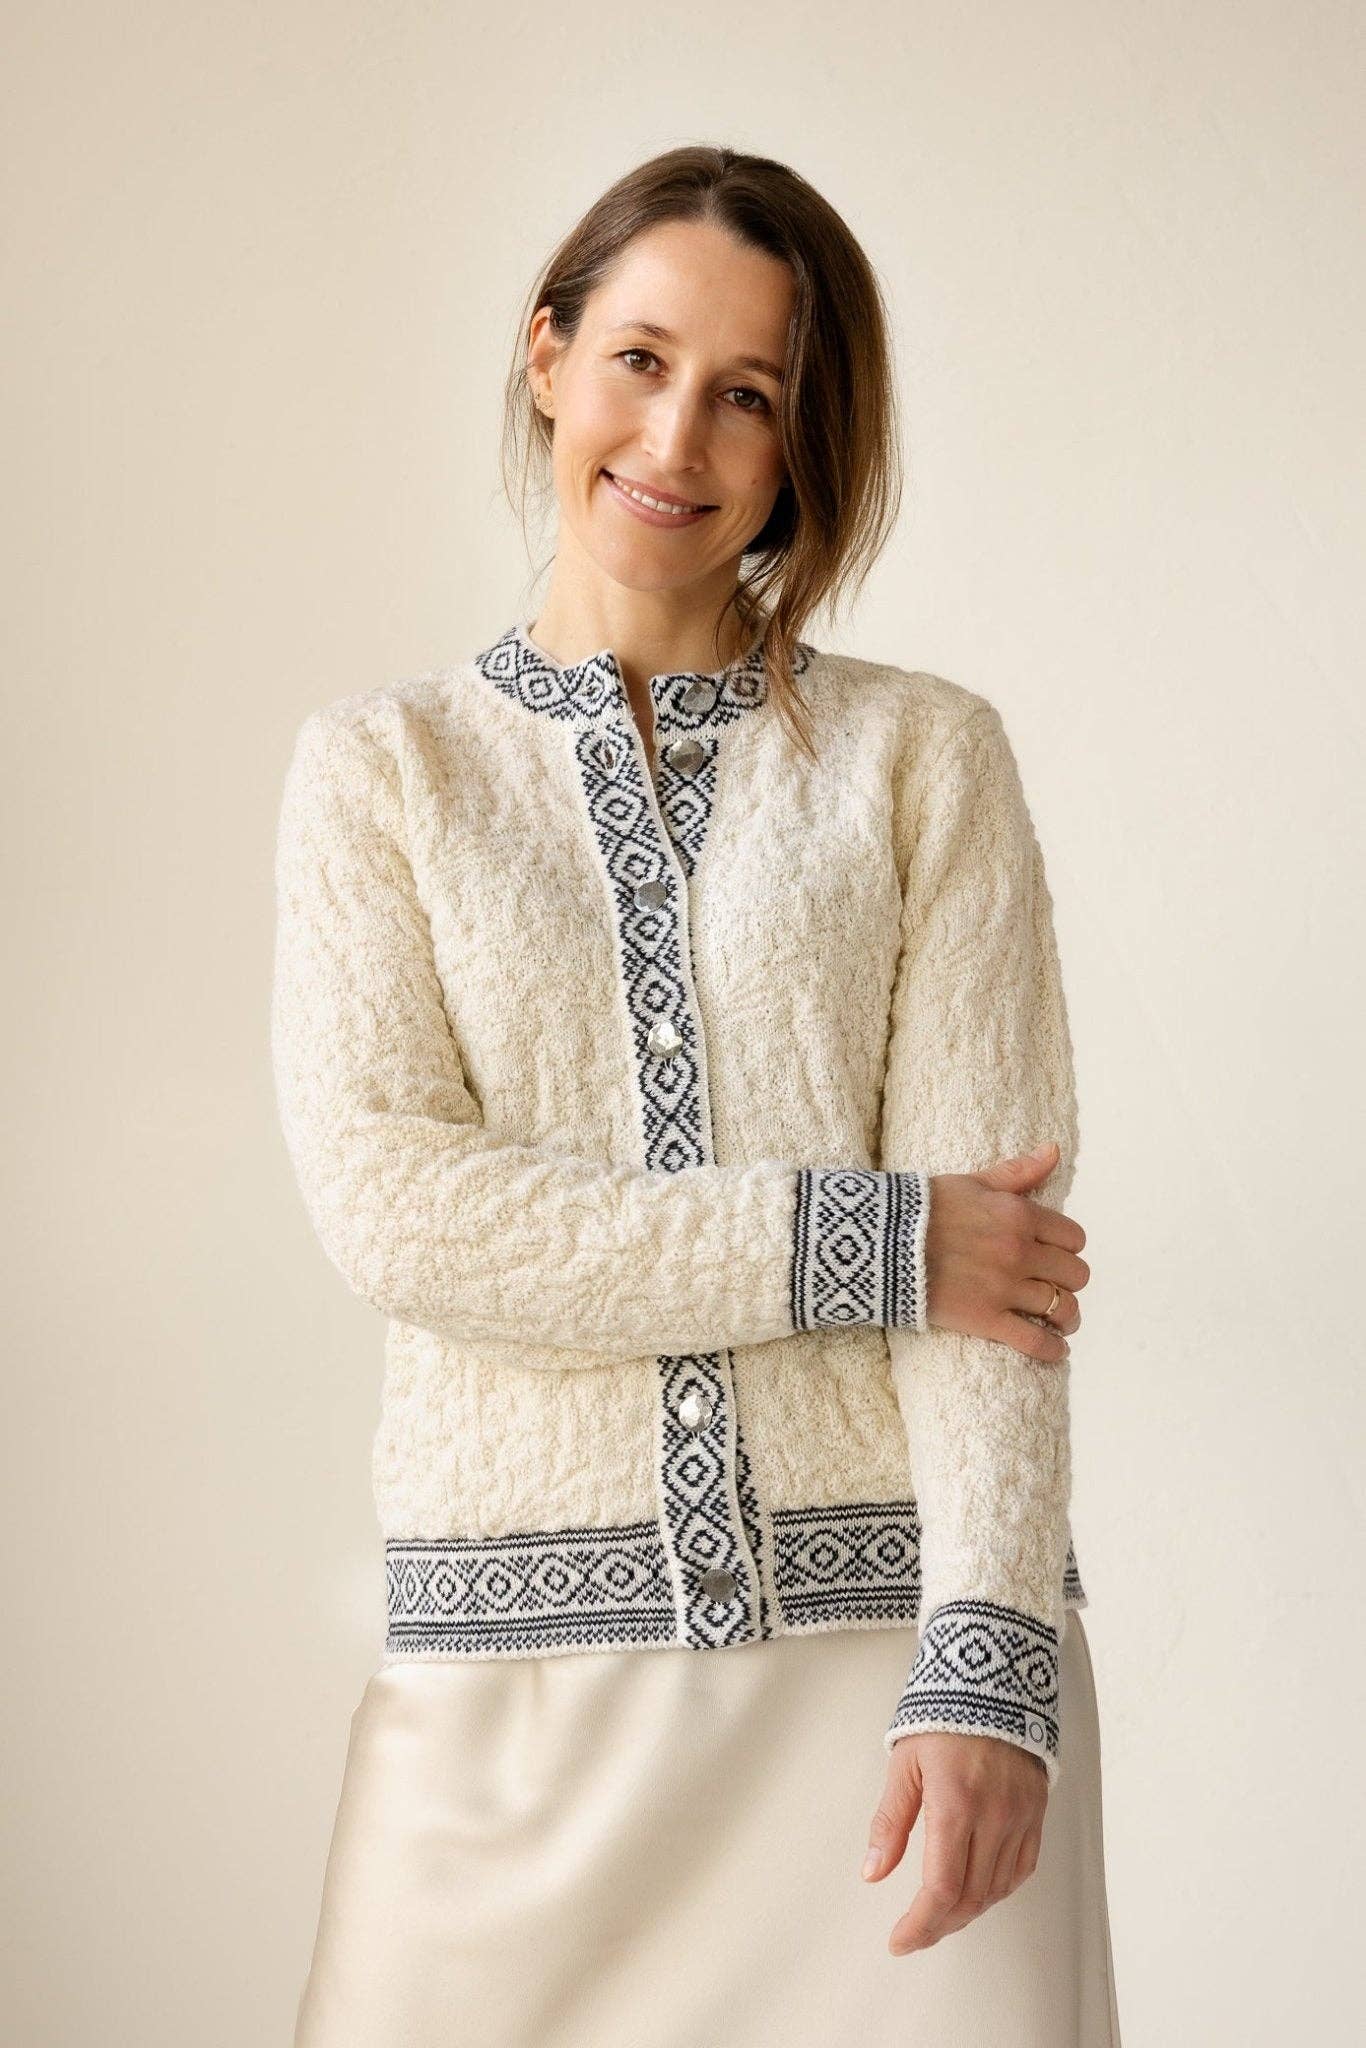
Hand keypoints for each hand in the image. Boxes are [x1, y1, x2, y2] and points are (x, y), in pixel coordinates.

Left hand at [861, 1729, 1047, 1954]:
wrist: (991, 1678)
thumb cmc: (941, 1716)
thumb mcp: (904, 1764)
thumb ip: (889, 1822)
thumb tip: (873, 1872)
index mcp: (956, 1803)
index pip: (941, 1888)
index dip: (920, 1925)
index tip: (900, 1941)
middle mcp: (994, 1815)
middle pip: (970, 1897)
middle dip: (939, 1925)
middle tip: (915, 1934)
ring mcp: (1020, 1815)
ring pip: (997, 1889)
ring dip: (967, 1911)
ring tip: (940, 1915)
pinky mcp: (1036, 1811)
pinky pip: (1021, 1869)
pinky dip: (998, 1889)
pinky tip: (978, 1890)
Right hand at [925, 1140, 1088, 1362]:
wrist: (879, 1241)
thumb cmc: (922, 1208)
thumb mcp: (973, 1182)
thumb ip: (1018, 1172)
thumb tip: (1054, 1150)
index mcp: (1020, 1215)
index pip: (1073, 1238)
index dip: (1068, 1248)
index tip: (1056, 1255)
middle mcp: (1020, 1252)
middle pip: (1074, 1275)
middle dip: (1068, 1280)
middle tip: (1055, 1285)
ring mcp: (1005, 1288)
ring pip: (1062, 1308)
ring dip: (1065, 1315)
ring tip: (1060, 1319)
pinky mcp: (986, 1319)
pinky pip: (1035, 1341)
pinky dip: (1052, 1350)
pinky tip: (1057, 1350)